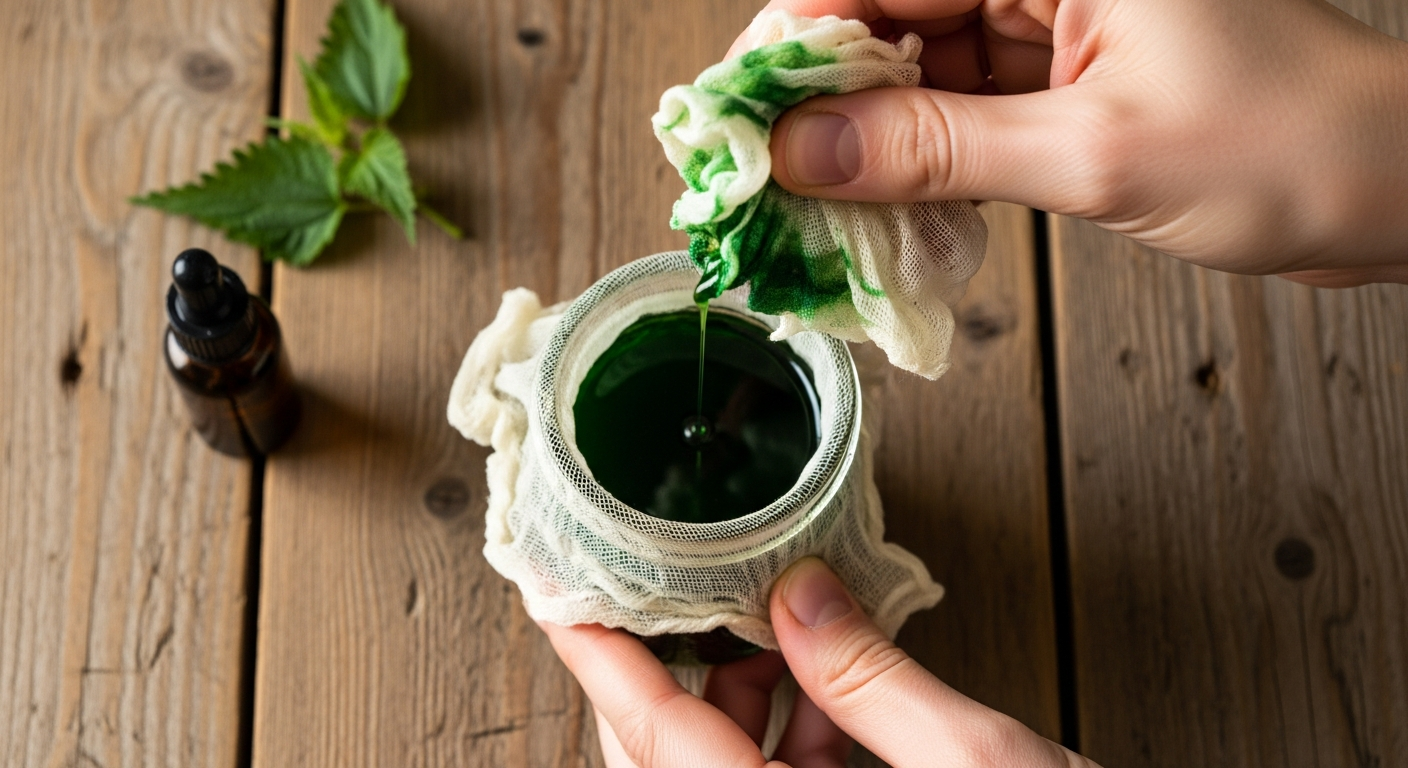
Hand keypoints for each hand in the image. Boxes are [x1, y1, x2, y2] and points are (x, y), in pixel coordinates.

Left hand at [541, 557, 1098, 766]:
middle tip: (683, 595)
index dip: (602, 661)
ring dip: (739, 702)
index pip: (657, 740)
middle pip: (667, 761)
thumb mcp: (974, 764)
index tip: (563, 600)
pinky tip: (829, 691)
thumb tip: (798, 592)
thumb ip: (871, 677)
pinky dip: (791, 737)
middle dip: (673, 674)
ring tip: (781, 633)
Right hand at [731, 0, 1407, 285]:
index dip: (794, 39)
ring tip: (813, 215)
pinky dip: (920, 161)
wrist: (1391, 189)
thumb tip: (803, 153)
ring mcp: (1052, 15)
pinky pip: (959, 107)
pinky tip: (884, 212)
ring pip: (915, 66)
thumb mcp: (1091, 154)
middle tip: (762, 182)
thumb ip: (934, 149)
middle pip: (886, 14)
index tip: (737, 118)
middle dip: (819, 100)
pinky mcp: (1061, 72)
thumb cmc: (1289, 144)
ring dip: (864, 141)